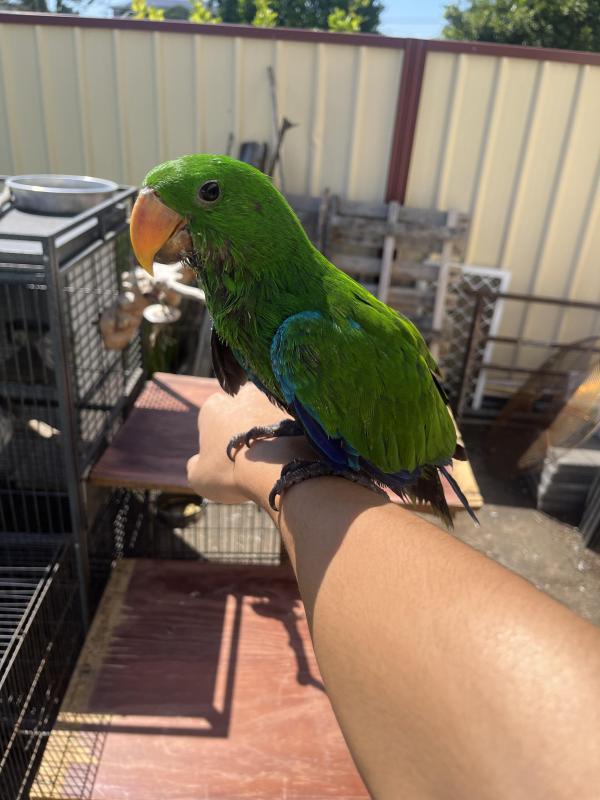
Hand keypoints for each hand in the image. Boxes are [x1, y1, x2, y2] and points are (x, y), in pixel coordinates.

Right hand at [186, 383, 312, 505]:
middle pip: (241, 411)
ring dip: (267, 432)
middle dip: (244, 427)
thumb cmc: (230, 471)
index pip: (212, 417)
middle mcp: (242, 395)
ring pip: (266, 416)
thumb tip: (197, 463)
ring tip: (270, 460)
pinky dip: (288, 438)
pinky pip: (289, 425)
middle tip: (249, 456)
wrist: (274, 468)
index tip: (224, 458)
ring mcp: (271, 401)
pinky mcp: (295, 412)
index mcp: (213, 406)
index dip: (216, 437)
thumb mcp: (199, 477)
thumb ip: (195, 466)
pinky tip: (286, 458)